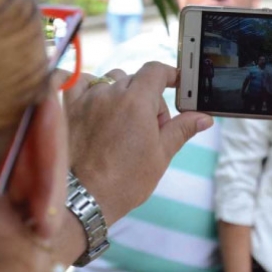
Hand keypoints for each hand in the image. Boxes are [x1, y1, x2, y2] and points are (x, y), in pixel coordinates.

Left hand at [63, 62, 212, 224]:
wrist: (82, 200)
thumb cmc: (124, 181)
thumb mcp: (161, 155)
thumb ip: (182, 129)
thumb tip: (204, 118)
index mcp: (137, 101)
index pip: (156, 70)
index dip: (169, 75)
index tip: (176, 84)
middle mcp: (110, 93)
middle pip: (134, 78)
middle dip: (147, 96)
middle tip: (149, 126)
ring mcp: (86, 98)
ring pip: (108, 81)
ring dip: (119, 93)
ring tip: (121, 122)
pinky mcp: (67, 107)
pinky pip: (77, 83)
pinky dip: (87, 88)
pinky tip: (93, 103)